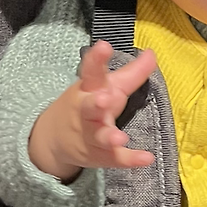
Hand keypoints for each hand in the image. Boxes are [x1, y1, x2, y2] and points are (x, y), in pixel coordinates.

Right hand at [27, 40, 158, 183]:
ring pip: (100, 136)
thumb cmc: (87, 104)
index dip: (96, 59)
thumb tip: (152, 52)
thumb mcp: (104, 85)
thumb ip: (131, 72)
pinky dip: (130, 160)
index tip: (104, 46)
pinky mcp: (100, 155)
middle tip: (104, 99)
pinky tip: (146, 158)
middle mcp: (86, 112)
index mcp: (88, 89)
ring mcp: (92, 135)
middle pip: (89, 108)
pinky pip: (115, 159)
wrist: (54, 140)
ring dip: (109, 137)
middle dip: (96, 104)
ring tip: (119, 138)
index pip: (91, 72)